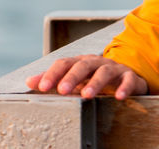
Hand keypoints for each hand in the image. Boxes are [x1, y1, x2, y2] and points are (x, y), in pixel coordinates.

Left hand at [24, 54, 147, 99]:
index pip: (64, 64)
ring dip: (95, 83)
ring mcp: (113, 68)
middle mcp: (95, 62)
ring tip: (87, 95)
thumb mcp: (74, 79)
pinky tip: (119, 97)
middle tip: (62, 90)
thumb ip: (53, 79)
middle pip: (82, 65)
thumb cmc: (94, 78)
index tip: (43, 87)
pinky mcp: (129, 77)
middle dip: (71, 77)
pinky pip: (128, 80)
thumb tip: (29, 81)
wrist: (125, 75)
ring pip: (104, 72)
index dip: (53, 74)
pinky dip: (124, 87)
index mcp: (80, 62)